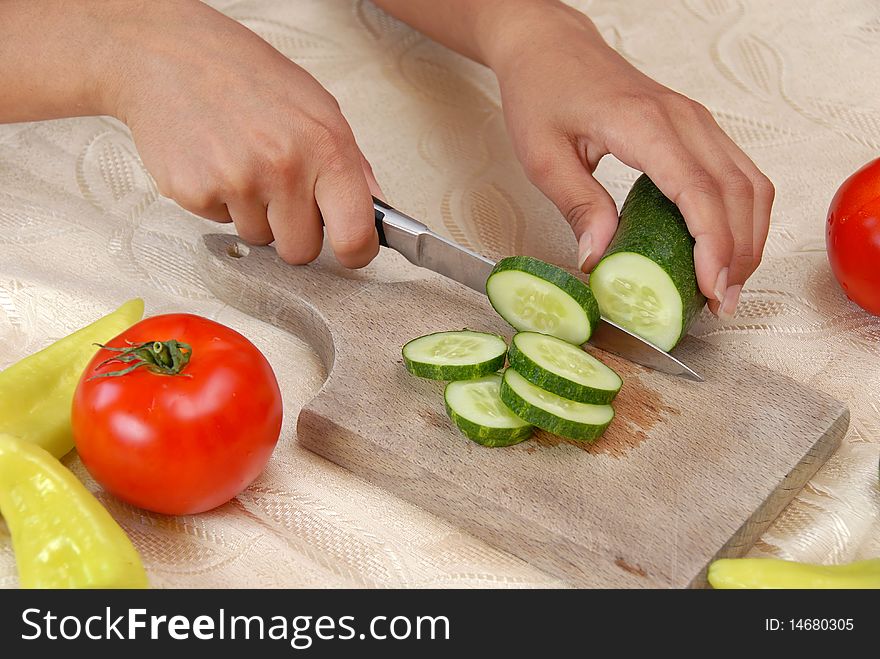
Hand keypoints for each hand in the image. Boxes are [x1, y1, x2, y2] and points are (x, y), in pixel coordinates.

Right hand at [108, 1, 380, 266]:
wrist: (169, 54)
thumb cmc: (246, 75)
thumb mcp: (317, 107)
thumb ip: (352, 164)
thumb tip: (376, 211)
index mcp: (325, 146)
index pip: (355, 234)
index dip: (355, 252)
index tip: (351, 250)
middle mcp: (283, 167)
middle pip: (302, 252)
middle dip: (295, 232)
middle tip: (282, 192)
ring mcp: (237, 182)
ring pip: (260, 240)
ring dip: (255, 214)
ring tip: (244, 164)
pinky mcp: (196, 193)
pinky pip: (221, 224)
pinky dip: (220, 202)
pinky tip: (217, 163)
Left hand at [483, 3, 773, 318]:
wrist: (550, 45)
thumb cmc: (542, 90)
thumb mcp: (543, 155)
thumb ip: (578, 206)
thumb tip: (600, 258)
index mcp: (643, 124)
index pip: (699, 191)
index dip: (714, 245)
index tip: (712, 287)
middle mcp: (682, 118)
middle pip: (738, 191)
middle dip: (739, 253)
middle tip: (722, 302)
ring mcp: (695, 119)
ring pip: (749, 182)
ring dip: (748, 237)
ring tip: (728, 284)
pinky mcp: (695, 126)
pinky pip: (737, 173)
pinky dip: (740, 215)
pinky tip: (725, 247)